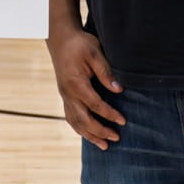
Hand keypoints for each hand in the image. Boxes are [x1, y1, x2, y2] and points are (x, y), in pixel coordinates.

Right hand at [46, 27, 125, 149]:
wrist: (60, 38)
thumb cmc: (79, 44)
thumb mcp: (95, 53)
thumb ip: (106, 72)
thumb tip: (119, 89)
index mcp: (76, 83)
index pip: (95, 105)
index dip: (110, 114)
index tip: (123, 122)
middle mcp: (67, 93)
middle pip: (83, 119)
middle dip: (100, 131)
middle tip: (116, 138)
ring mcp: (64, 95)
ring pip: (75, 122)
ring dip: (89, 135)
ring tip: (104, 145)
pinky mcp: (64, 95)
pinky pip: (70, 117)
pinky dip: (79, 128)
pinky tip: (88, 134)